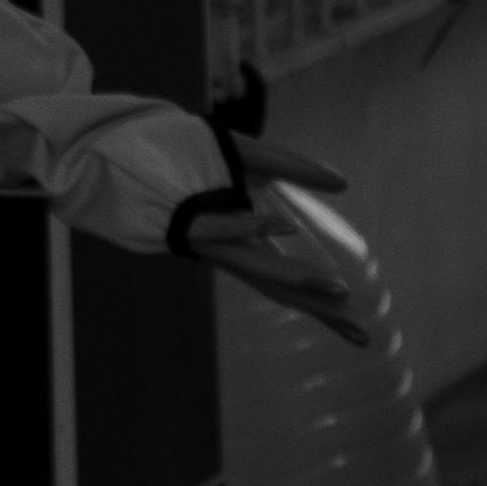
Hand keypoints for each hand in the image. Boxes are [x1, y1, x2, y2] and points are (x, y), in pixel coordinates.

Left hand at [183, 130, 388, 353]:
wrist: (124, 147)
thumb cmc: (187, 156)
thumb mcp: (251, 156)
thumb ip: (296, 167)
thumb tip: (344, 183)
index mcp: (245, 244)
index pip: (291, 287)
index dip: (325, 311)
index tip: (362, 338)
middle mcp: (228, 251)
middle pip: (280, 290)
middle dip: (321, 311)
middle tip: (361, 336)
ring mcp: (208, 240)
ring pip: (254, 266)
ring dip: (295, 277)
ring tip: (338, 293)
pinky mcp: (187, 221)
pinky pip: (220, 226)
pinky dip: (251, 226)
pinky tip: (286, 226)